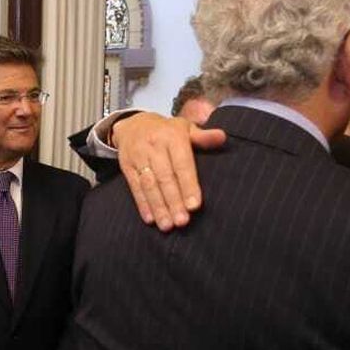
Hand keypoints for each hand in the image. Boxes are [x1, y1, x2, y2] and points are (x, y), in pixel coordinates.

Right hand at [114, 113, 226, 231]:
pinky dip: (142, 204)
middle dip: (174, 201)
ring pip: (149, 185)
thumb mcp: (185, 128)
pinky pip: (135, 187)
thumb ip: (203, 137)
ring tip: (167, 225)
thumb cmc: (167, 131)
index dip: (188, 185)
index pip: (181, 164)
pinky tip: (150, 219)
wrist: (133, 124)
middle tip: (182, 221)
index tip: (194, 205)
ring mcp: (138, 157)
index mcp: (172, 137)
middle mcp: (154, 146)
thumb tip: (222, 137)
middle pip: (165, 178)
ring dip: (159, 207)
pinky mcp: (127, 167)